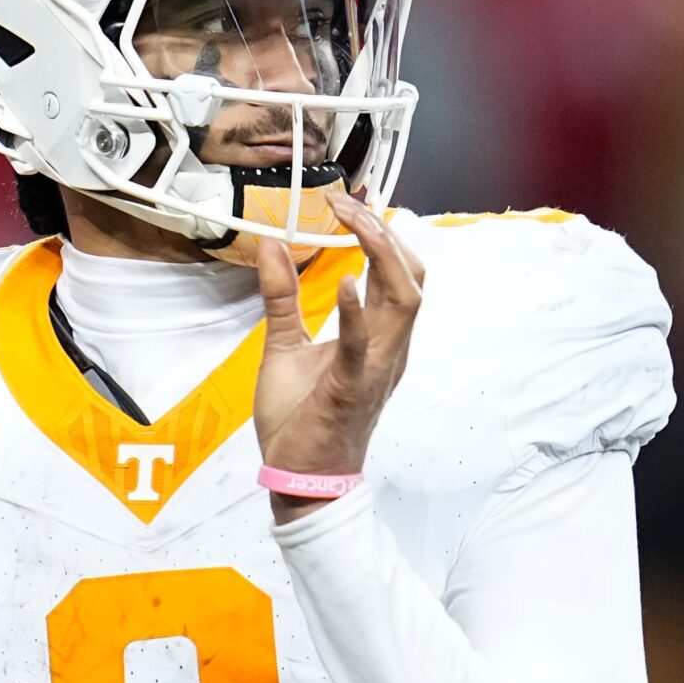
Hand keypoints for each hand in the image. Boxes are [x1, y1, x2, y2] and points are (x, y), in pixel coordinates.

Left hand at [253, 193, 424, 522]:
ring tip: (353, 224)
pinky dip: (358, 312)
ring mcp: (374, 367)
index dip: (380, 233)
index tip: (344, 203)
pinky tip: (348, 282)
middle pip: (411, 277)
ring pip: (404, 301)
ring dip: (382, 256)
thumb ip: (282, 297)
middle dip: (384, 234)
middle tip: (347, 205)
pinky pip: (363, 346)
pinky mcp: (350, 387)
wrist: (299, 479)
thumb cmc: (300, 420)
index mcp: (378, 337)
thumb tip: (272, 245)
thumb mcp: (284, 345)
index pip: (397, 273)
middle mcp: (388, 348)